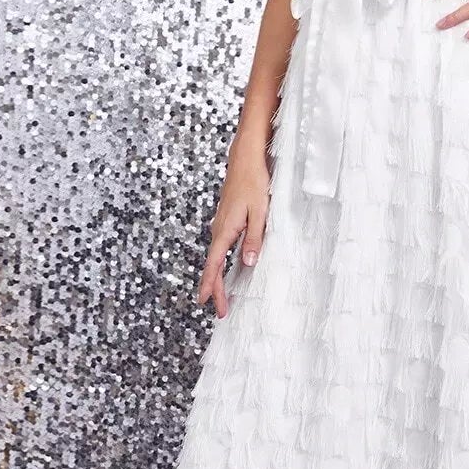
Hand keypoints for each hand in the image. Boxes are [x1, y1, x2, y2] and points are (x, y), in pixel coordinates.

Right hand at [197, 145, 269, 318]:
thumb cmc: (254, 182)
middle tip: (220, 310)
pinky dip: (221, 263)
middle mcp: (219, 229)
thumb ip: (254, 238)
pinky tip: (228, 268)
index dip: (212, 286)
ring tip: (223, 295)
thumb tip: (248, 262)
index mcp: (225, 230)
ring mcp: (221, 225)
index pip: (214, 265)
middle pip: (213, 265)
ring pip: (216, 257)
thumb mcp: (260, 212)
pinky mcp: (226, 220)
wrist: (246, 159)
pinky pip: (221, 248)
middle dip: (215, 289)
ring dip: (218, 277)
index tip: (207, 303)